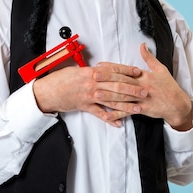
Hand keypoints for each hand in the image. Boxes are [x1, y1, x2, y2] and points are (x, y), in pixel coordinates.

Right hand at [32, 64, 146, 126]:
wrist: (48, 91)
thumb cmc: (61, 79)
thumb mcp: (77, 69)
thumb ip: (92, 71)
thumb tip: (104, 69)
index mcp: (91, 72)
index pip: (113, 70)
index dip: (127, 71)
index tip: (138, 72)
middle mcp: (92, 84)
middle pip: (117, 86)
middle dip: (132, 89)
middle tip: (144, 91)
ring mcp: (89, 96)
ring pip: (112, 101)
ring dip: (126, 105)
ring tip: (138, 107)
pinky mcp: (85, 107)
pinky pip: (100, 114)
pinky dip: (110, 119)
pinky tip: (119, 123)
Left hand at [95, 44, 192, 130]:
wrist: (178, 104)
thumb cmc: (169, 86)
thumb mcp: (161, 69)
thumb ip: (149, 58)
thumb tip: (142, 45)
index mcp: (144, 76)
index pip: (125, 70)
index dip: (112, 67)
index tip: (100, 65)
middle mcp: (141, 86)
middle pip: (122, 82)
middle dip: (107, 79)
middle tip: (94, 76)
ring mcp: (142, 99)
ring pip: (123, 97)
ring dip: (109, 96)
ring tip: (96, 94)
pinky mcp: (143, 110)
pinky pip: (128, 112)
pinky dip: (117, 114)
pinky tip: (107, 115)